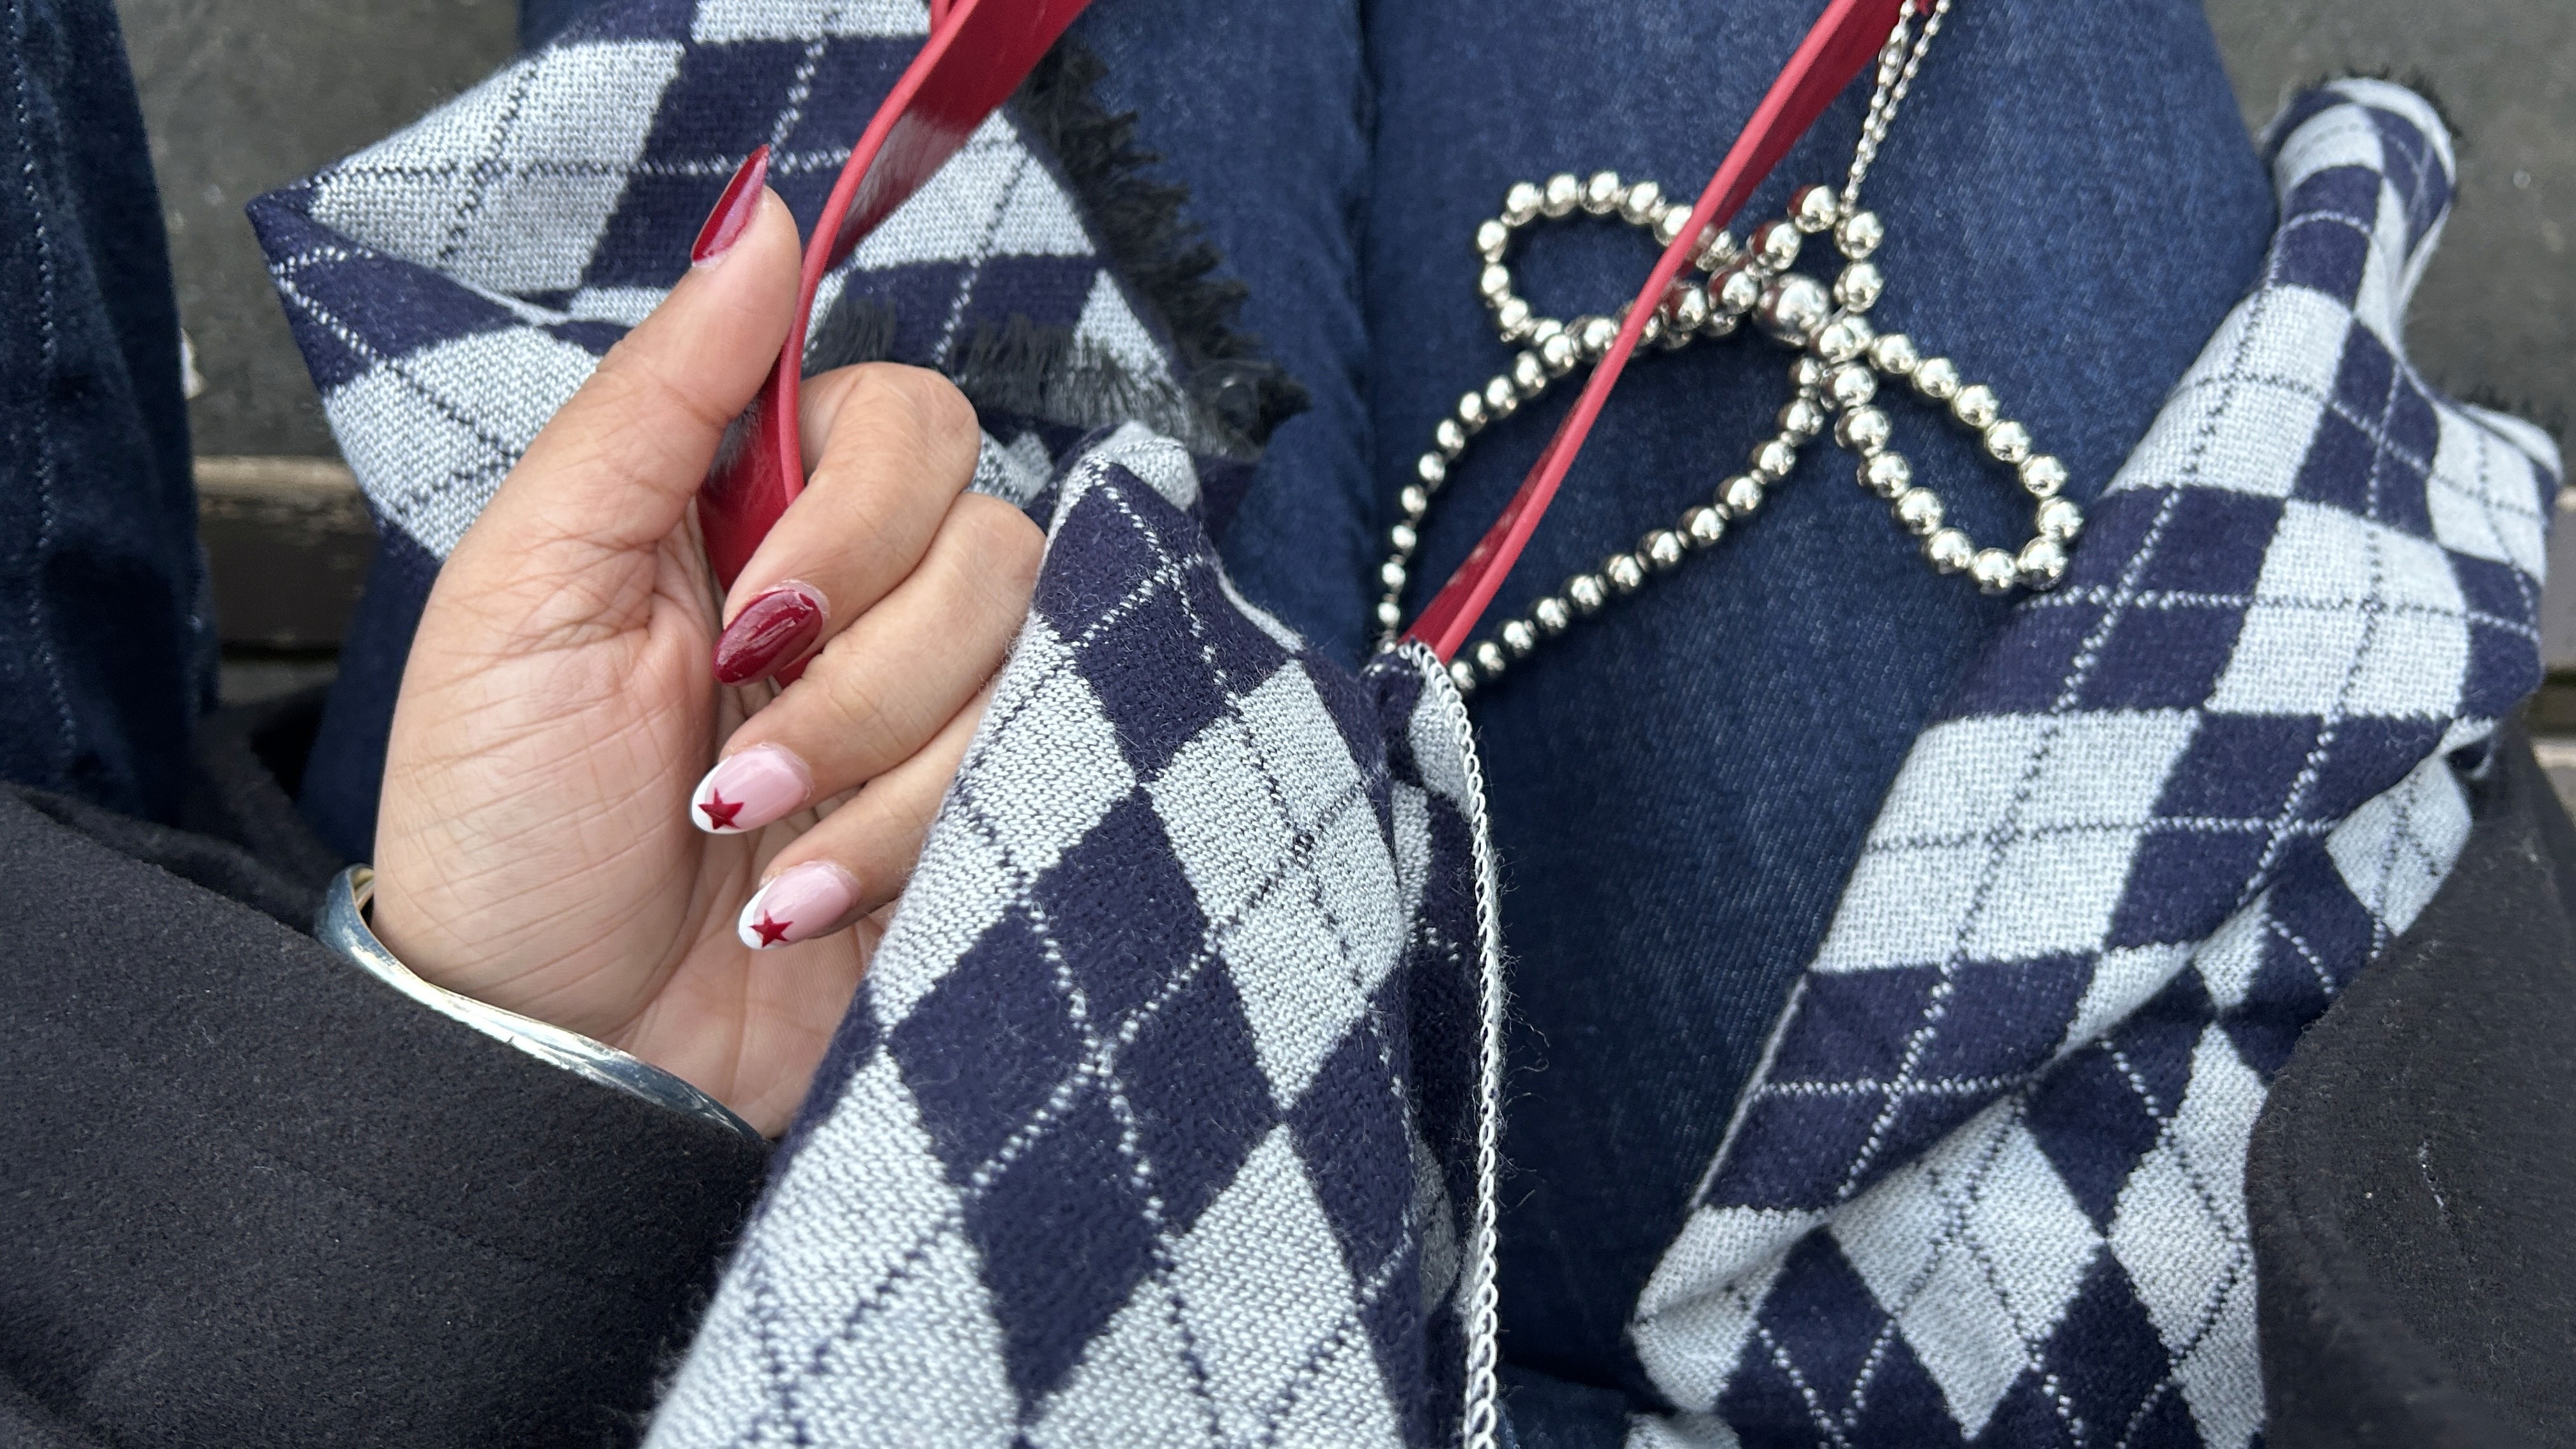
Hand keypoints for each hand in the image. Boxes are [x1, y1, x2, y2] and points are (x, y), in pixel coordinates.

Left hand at [368, 168, 1040, 1134]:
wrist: (546, 1053)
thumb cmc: (507, 825)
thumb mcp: (530, 586)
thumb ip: (654, 397)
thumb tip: (763, 219)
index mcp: (752, 512)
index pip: (911, 419)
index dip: (860, 512)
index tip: (754, 614)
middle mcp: (862, 596)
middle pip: (991, 537)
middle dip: (861, 669)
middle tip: (730, 765)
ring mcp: (930, 713)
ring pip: (1026, 663)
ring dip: (875, 769)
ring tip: (749, 846)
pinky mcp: (978, 820)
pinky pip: (1034, 780)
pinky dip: (909, 845)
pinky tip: (807, 904)